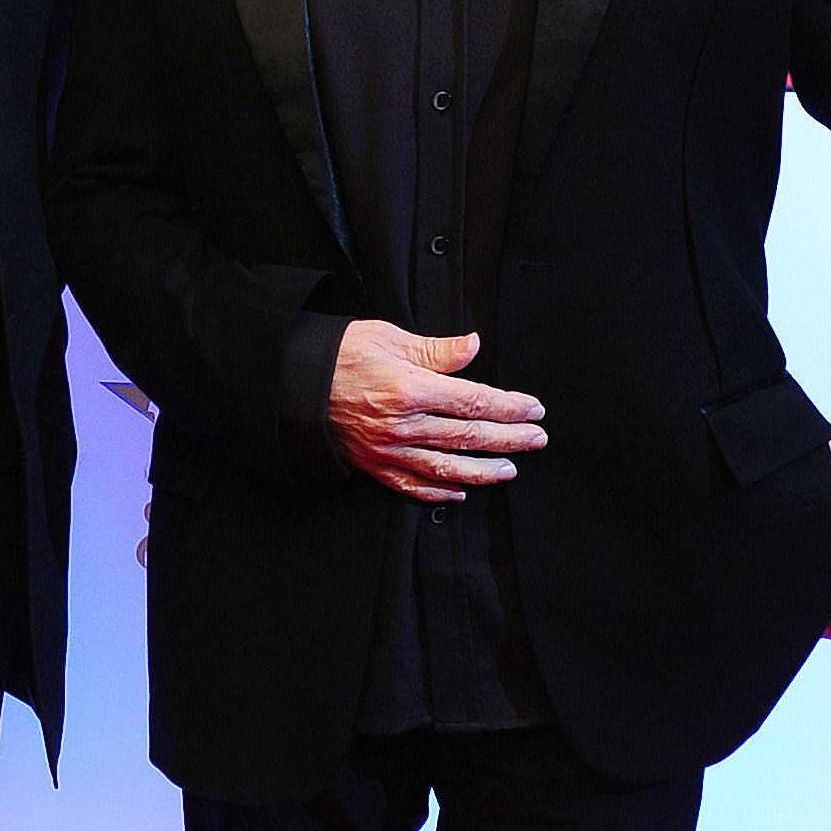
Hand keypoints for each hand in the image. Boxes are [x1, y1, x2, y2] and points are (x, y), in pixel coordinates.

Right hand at [326, 323, 546, 504]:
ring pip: (447, 468)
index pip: (474, 401)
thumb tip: (472, 347)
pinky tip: (459, 492)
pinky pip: (411, 485)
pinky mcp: (373, 464)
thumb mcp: (388, 337)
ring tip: (509, 469)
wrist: (293, 382)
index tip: (532, 409)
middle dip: (509, 439)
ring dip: (484, 471)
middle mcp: (402, 425)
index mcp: (410, 389)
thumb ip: (435, 350)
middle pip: (468, 436)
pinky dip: (438, 493)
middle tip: (536, 440)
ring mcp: (388, 449)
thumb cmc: (338, 355)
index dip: (509, 407)